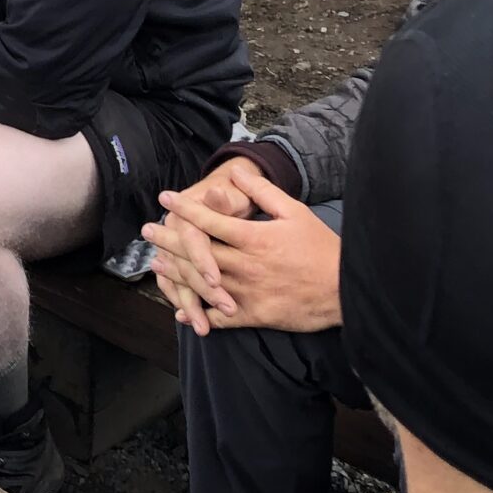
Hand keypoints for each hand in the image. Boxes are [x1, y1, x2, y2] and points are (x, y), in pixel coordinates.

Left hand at [145, 160, 343, 337]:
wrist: (344, 289)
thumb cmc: (320, 247)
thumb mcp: (294, 212)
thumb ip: (263, 193)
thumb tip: (236, 174)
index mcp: (254, 238)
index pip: (210, 221)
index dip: (185, 209)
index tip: (166, 199)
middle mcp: (245, 265)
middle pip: (198, 251)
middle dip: (169, 239)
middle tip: (147, 230)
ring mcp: (247, 293)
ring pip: (202, 283)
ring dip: (176, 273)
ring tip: (157, 263)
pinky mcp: (254, 316)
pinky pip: (220, 318)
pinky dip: (199, 315)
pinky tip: (181, 311)